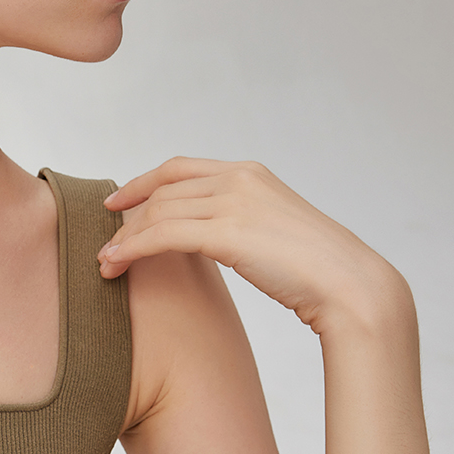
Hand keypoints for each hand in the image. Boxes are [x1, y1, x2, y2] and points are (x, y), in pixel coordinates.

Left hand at [99, 157, 406, 334]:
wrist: (348, 284)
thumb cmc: (316, 269)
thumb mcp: (274, 231)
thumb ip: (241, 223)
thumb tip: (214, 238)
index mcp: (250, 173)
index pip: (180, 169)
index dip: (142, 183)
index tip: (117, 202)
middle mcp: (239, 179)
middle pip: (162, 191)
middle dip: (127, 218)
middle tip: (104, 245)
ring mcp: (234, 203)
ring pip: (157, 212)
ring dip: (124, 238)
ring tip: (104, 262)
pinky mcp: (228, 232)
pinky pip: (162, 235)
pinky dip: (132, 248)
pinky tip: (115, 264)